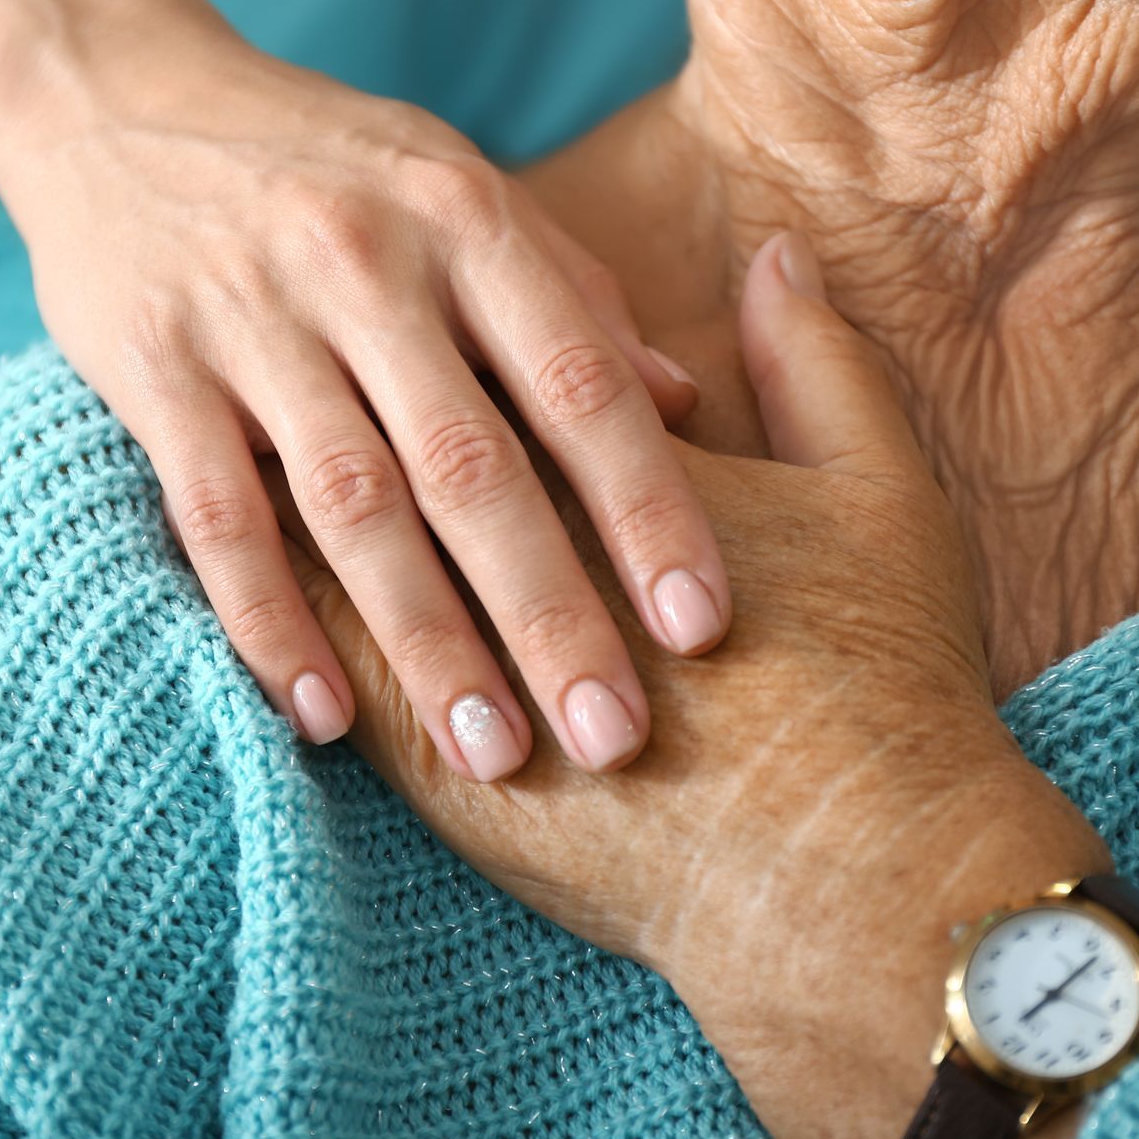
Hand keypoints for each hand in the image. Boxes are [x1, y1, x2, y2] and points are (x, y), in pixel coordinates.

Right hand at [0, 25, 727, 781]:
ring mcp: (248, 315)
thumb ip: (572, 293)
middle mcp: (364, 261)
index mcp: (464, 217)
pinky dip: (269, 621)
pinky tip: (322, 717)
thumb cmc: (326, 161)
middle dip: (550, 612)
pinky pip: (216, 515)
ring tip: (491, 756)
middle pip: (474, 465)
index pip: (578, 382)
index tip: (700, 628)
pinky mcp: (150, 366)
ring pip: (351, 506)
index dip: (647, 508)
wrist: (114, 94)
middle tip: (614, 736)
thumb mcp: (460, 187)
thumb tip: (689, 406)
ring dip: (425, 643)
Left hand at [283, 232, 1110, 1138]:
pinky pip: (325, 673)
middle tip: (320, 370)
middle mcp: (509, 530)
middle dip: (365, 408)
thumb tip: (779, 263)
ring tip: (257, 470)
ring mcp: (454, 647)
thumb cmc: (880, 676)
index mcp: (601, 441)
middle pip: (402, 440)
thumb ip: (816, 365)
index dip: (457, 335)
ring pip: (339, 544)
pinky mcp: (424, 761)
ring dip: (304, 511)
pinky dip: (285, 642)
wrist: (855, 875)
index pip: (499, 360)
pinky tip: (269, 619)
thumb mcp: (881, 495)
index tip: (403, 298)